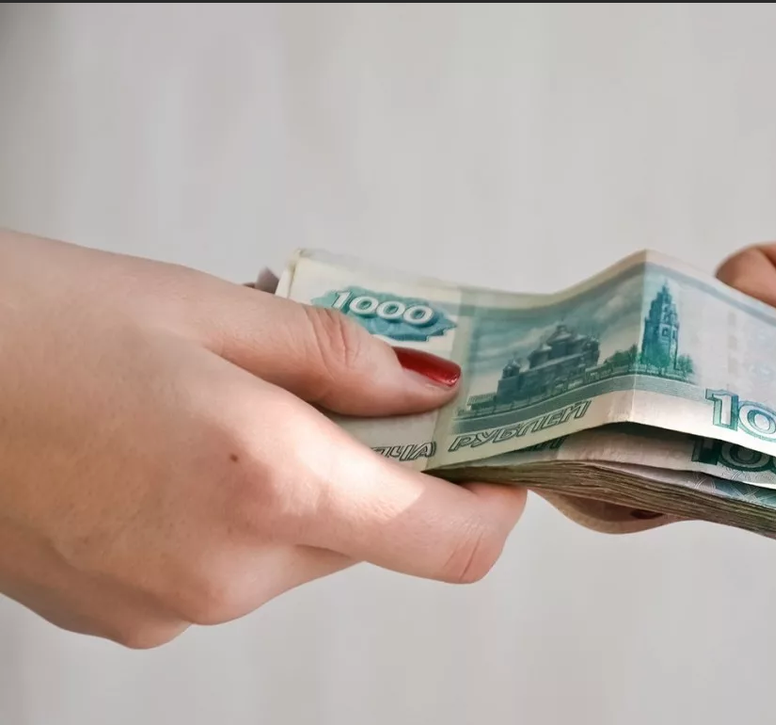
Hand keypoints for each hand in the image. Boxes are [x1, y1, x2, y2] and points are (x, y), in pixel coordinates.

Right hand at [0, 229, 525, 648]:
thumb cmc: (31, 326)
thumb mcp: (213, 309)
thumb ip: (344, 358)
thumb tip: (431, 388)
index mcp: (266, 484)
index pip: (445, 542)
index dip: (492, 504)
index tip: (499, 462)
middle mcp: (227, 571)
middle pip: (369, 536)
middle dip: (377, 466)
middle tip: (338, 387)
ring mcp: (172, 608)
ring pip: (298, 551)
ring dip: (299, 483)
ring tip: (230, 404)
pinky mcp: (127, 617)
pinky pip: (229, 568)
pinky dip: (235, 513)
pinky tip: (177, 448)